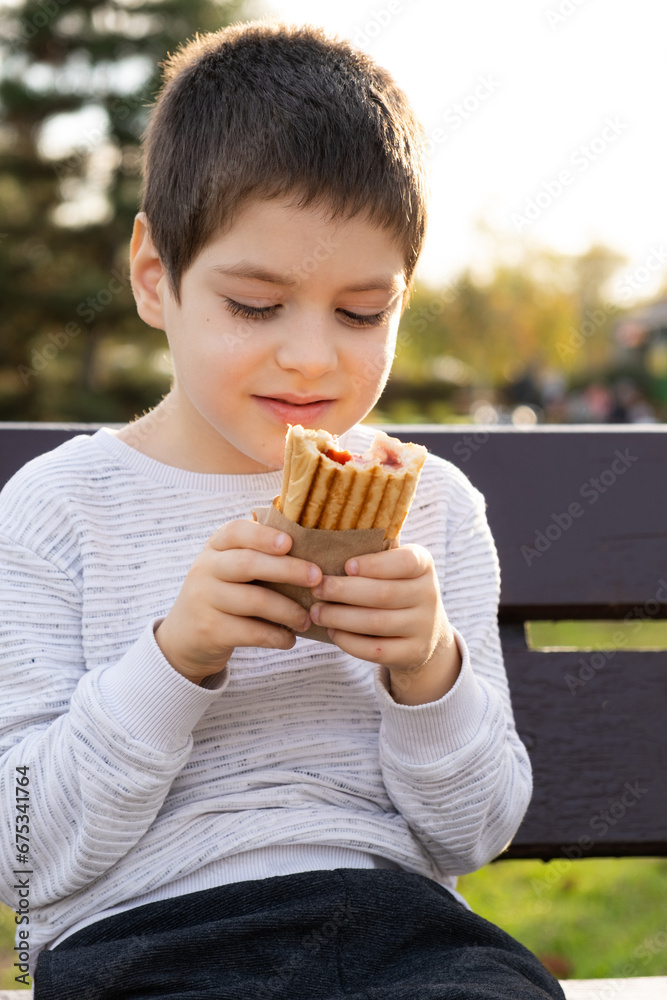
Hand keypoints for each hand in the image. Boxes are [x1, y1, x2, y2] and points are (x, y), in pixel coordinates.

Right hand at [155, 521, 320, 684]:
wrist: (184, 637)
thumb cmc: (223, 594)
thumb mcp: (228, 567)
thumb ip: (257, 553)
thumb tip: (309, 541)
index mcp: (215, 547)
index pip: (236, 532)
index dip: (263, 535)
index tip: (289, 543)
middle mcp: (205, 569)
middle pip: (248, 563)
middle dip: (287, 569)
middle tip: (316, 578)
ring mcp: (204, 600)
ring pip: (253, 601)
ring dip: (288, 610)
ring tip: (306, 619)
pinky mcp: (209, 630)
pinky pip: (250, 632)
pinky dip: (275, 636)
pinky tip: (289, 639)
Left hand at [309, 545, 460, 705]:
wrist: (426, 633)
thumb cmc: (396, 588)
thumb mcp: (395, 568)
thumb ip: (373, 553)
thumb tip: (325, 538)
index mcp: (424, 565)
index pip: (405, 562)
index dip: (374, 564)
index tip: (346, 566)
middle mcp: (429, 594)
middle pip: (383, 594)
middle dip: (343, 591)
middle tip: (316, 588)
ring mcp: (424, 626)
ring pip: (376, 623)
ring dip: (340, 617)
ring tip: (316, 612)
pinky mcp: (414, 653)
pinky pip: (377, 650)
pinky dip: (350, 642)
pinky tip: (333, 632)